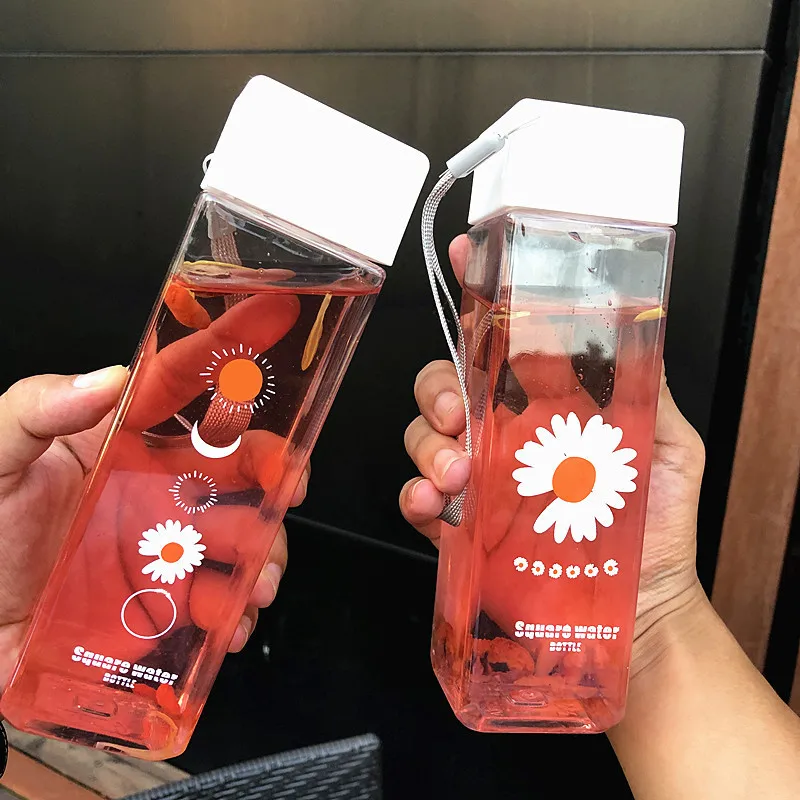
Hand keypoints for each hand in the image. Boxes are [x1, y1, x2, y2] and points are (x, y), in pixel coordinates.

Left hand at [0, 367, 306, 689]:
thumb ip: (36, 411)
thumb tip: (109, 379)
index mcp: (120, 444)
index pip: (185, 394)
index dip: (230, 369)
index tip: (273, 340)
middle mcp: (154, 490)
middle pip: (236, 467)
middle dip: (274, 472)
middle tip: (288, 486)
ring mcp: (167, 548)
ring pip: (242, 536)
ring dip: (266, 553)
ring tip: (256, 580)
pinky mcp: (167, 604)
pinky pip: (221, 603)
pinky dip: (239, 613)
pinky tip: (231, 622)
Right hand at [399, 235, 705, 674]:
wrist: (639, 606)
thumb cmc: (655, 527)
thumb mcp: (667, 446)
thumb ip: (645, 392)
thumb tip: (636, 332)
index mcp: (548, 405)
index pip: (505, 340)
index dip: (481, 294)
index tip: (469, 255)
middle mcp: (505, 433)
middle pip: (447, 381)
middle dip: (439, 386)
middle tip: (460, 412)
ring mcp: (478, 478)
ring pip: (424, 434)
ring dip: (428, 443)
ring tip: (459, 473)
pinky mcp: (460, 527)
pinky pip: (418, 498)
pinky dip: (414, 495)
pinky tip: (433, 504)